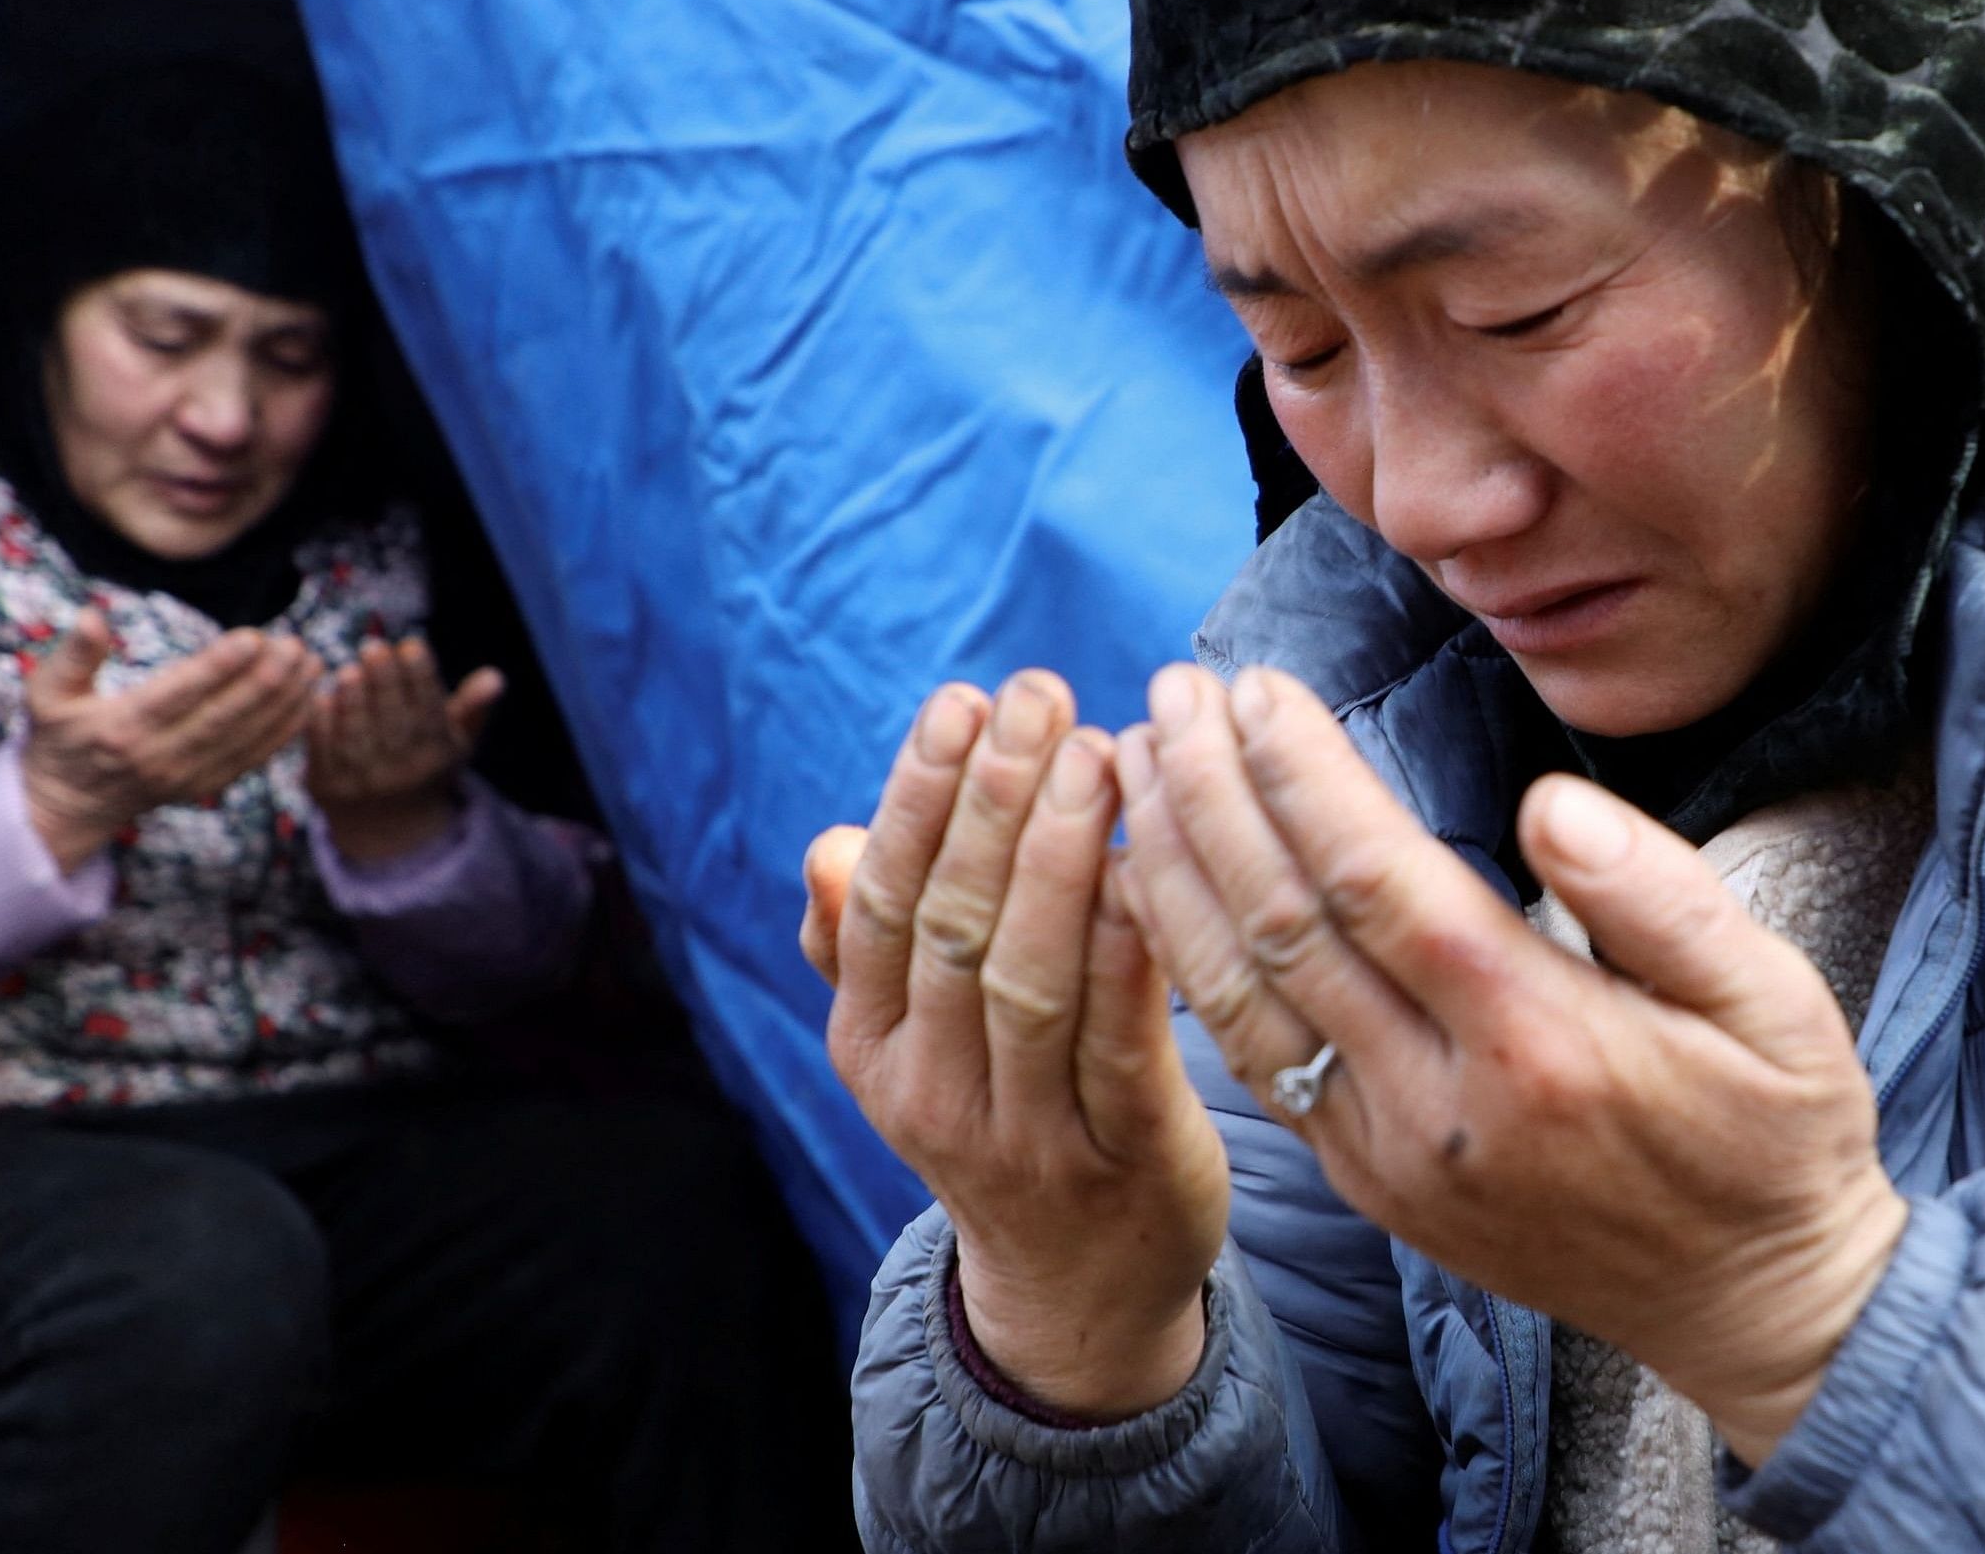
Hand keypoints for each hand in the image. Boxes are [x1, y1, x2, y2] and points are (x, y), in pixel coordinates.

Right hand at [19, 604, 323, 870]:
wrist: (68, 805)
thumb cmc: (59, 738)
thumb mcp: (46, 694)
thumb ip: (72, 656)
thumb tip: (92, 616)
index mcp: (121, 728)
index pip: (178, 695)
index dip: (218, 667)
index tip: (253, 637)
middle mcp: (159, 756)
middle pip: (223, 717)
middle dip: (266, 681)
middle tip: (295, 644)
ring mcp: (187, 776)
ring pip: (246, 737)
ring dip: (285, 701)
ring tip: (312, 663)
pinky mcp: (207, 786)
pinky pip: (253, 757)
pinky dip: (285, 730)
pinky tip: (309, 699)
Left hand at [304, 636, 502, 864]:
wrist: (386, 826)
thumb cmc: (424, 764)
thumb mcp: (456, 740)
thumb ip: (473, 706)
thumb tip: (495, 676)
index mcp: (436, 755)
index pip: (430, 710)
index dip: (421, 676)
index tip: (412, 644)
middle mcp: (402, 772)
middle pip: (393, 721)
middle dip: (383, 681)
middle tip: (373, 646)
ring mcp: (363, 781)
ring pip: (357, 736)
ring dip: (351, 701)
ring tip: (348, 670)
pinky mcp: (327, 786)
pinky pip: (323, 751)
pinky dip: (322, 723)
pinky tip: (322, 694)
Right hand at [804, 672, 1229, 1418]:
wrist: (1077, 1289)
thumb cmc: (1002, 1114)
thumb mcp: (912, 1043)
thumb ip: (869, 947)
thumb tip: (830, 846)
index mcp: (871, 1046)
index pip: (884, 902)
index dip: (920, 796)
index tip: (963, 701)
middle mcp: (932, 1092)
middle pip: (955, 927)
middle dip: (994, 799)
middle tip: (1041, 694)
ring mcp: (1026, 1135)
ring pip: (1032, 979)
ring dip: (1063, 856)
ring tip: (1101, 754)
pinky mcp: (1124, 1160)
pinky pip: (1122, 1044)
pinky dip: (1133, 951)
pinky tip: (1154, 867)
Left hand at [1114, 663, 1906, 1465]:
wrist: (1751, 1305)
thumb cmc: (1775, 1137)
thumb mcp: (1779, 1004)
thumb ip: (1663, 898)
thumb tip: (1549, 802)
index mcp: (1540, 1043)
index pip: (1379, 881)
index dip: (1301, 775)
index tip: (1254, 687)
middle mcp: (1441, 1106)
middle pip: (1286, 928)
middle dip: (1213, 798)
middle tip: (1172, 694)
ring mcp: (1392, 1156)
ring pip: (1242, 998)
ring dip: (1178, 873)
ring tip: (1138, 768)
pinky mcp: (1370, 1184)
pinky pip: (1255, 1063)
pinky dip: (1192, 967)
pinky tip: (1163, 890)